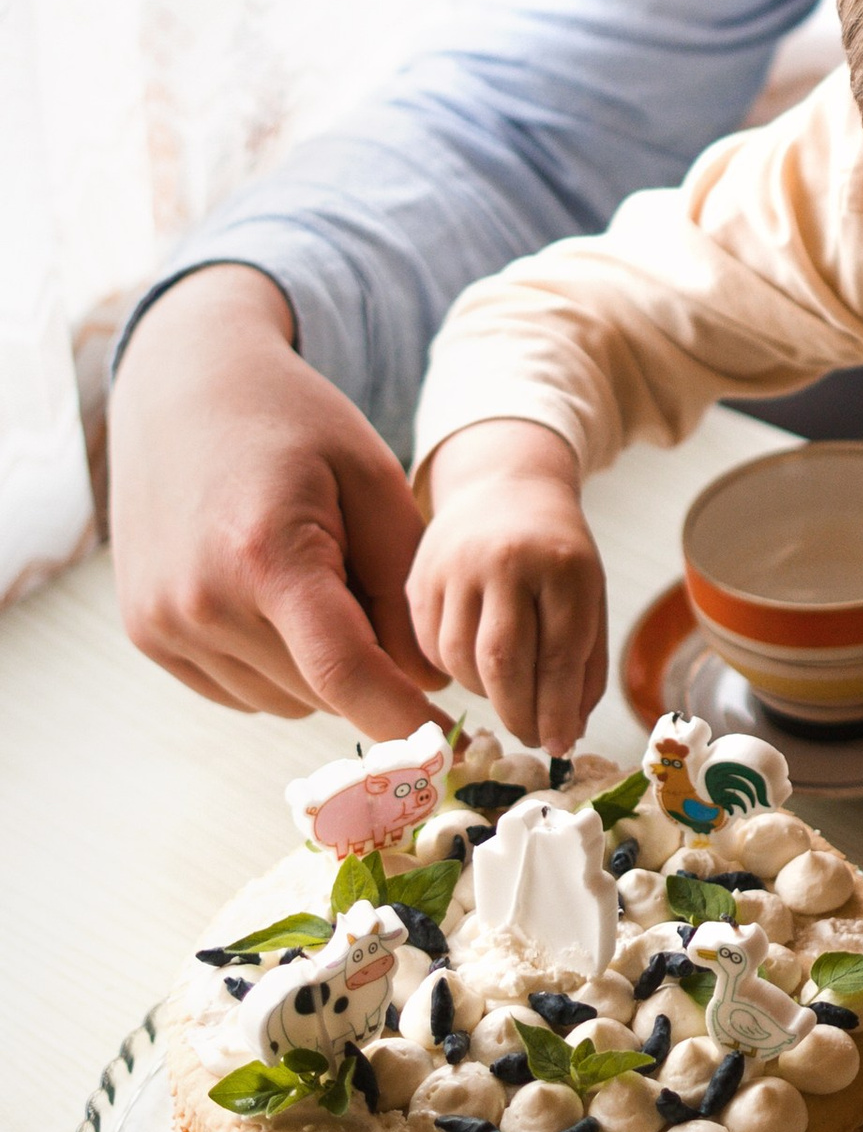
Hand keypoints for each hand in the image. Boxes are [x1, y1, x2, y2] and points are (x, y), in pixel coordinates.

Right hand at [109, 265, 435, 729]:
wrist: (183, 387)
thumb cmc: (292, 422)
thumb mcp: (371, 476)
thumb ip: (403, 581)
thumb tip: (424, 679)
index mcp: (266, 556)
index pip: (343, 674)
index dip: (402, 718)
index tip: (446, 744)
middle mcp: (202, 602)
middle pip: (319, 690)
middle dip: (368, 665)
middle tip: (368, 583)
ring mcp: (164, 625)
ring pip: (283, 700)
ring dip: (319, 667)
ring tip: (316, 573)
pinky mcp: (148, 635)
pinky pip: (240, 691)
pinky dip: (276, 664)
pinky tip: (275, 593)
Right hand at [409, 420, 609, 752]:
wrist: (504, 488)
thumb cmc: (556, 556)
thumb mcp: (589, 597)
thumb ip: (583, 665)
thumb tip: (567, 734)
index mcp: (563, 564)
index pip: (558, 653)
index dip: (558, 710)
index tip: (562, 745)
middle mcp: (506, 560)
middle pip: (501, 661)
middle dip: (518, 714)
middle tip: (531, 737)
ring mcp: (455, 565)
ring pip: (460, 660)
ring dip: (485, 694)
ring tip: (508, 693)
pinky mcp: (419, 576)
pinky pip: (431, 648)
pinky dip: (456, 670)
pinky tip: (476, 665)